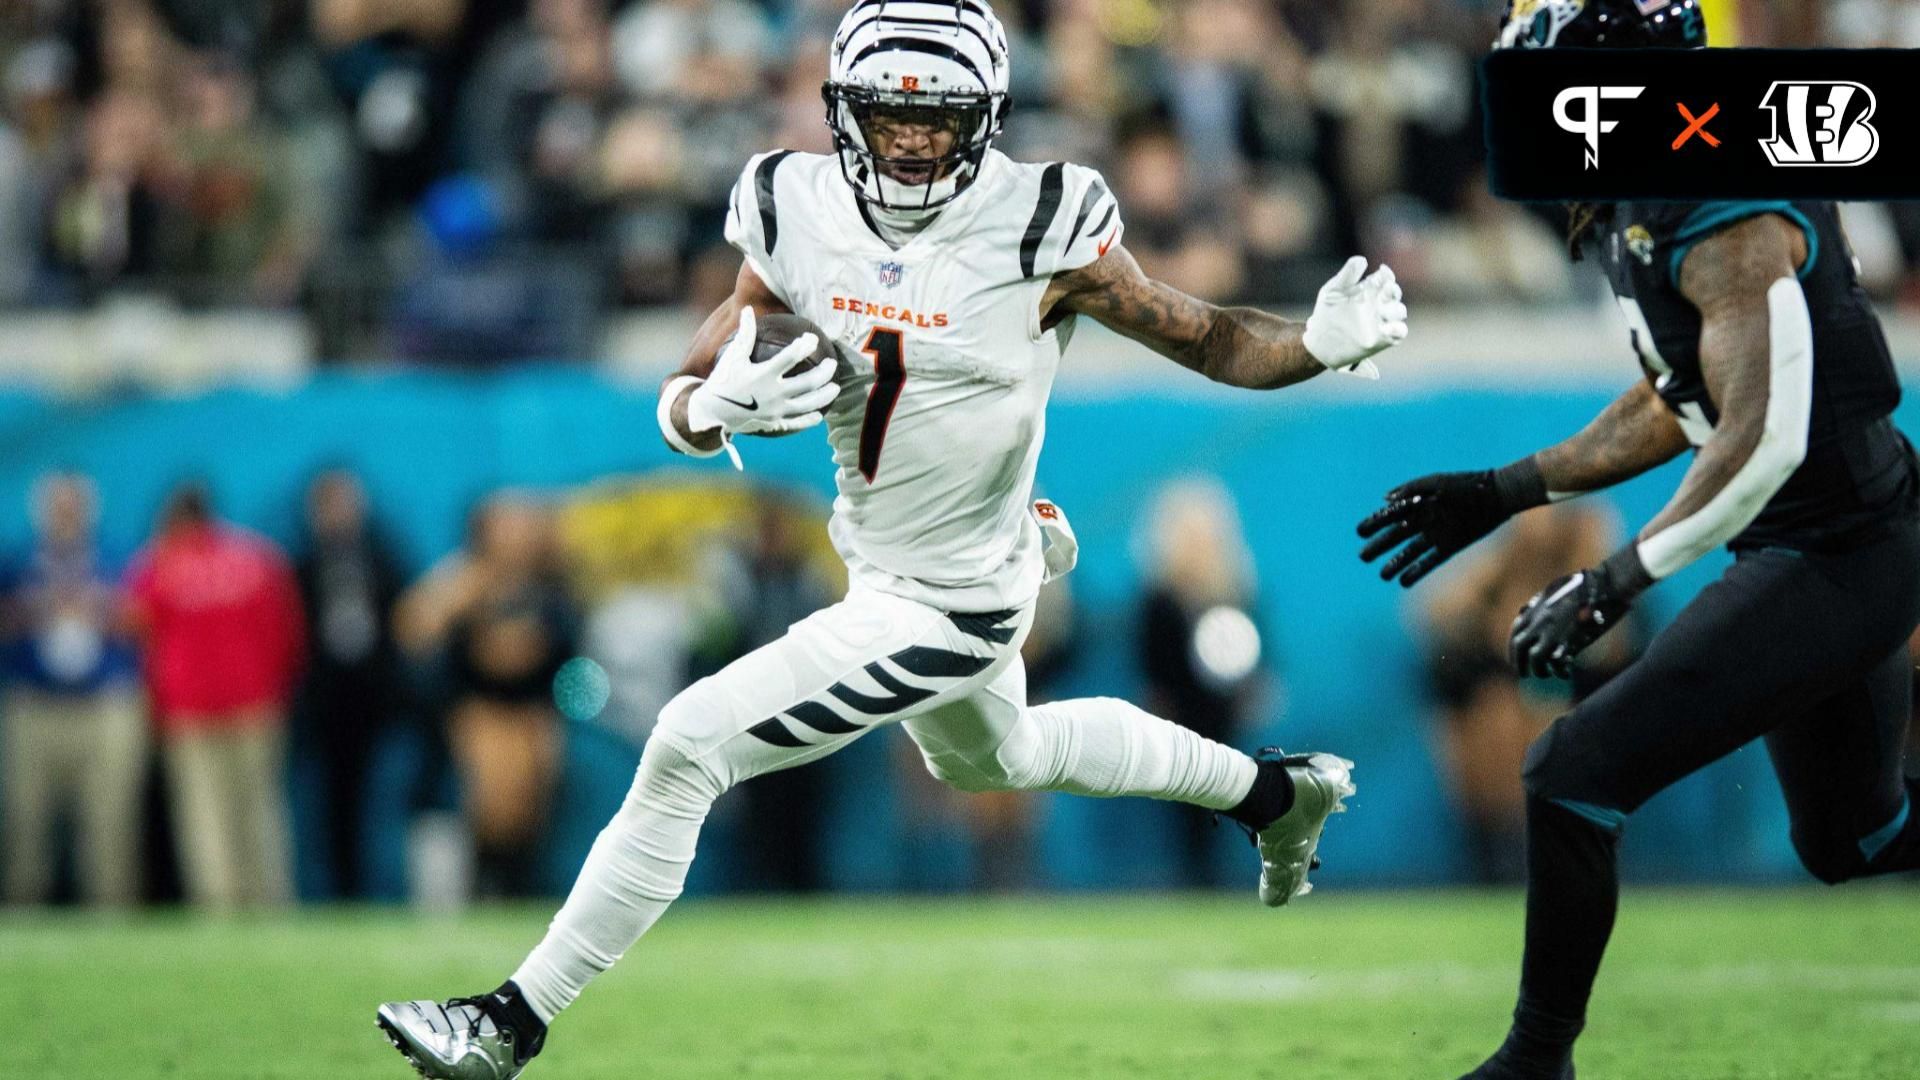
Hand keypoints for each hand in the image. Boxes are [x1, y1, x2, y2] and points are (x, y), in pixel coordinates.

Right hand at [686, 306, 840, 437]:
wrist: (711, 414)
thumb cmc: (722, 381)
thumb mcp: (732, 356)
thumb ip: (744, 334)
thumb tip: (747, 309)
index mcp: (763, 374)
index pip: (790, 357)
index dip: (804, 345)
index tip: (812, 338)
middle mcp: (773, 394)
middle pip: (808, 383)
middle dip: (824, 372)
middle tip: (833, 364)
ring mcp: (775, 411)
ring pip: (808, 404)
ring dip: (825, 396)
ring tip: (836, 388)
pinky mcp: (774, 424)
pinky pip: (797, 423)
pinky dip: (810, 419)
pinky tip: (820, 415)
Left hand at [1301, 256, 1407, 377]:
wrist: (1319, 340)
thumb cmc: (1326, 312)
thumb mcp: (1333, 291)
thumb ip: (1347, 275)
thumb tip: (1362, 260)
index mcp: (1369, 290)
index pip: (1385, 278)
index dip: (1387, 274)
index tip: (1382, 271)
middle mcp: (1378, 304)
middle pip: (1395, 294)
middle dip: (1393, 291)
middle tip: (1386, 290)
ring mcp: (1382, 321)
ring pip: (1399, 311)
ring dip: (1396, 309)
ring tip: (1383, 311)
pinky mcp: (1383, 338)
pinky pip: (1400, 332)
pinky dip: (1399, 329)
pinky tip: (1387, 328)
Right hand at [1358, 464, 1539, 586]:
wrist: (1497, 495)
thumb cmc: (1467, 485)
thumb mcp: (1437, 483)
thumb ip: (1411, 490)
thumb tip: (1385, 499)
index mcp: (1419, 502)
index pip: (1390, 515)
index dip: (1374, 523)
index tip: (1359, 532)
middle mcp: (1424, 520)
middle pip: (1396, 536)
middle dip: (1379, 546)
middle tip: (1363, 557)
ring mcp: (1436, 534)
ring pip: (1410, 552)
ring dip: (1396, 563)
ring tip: (1382, 575)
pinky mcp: (1450, 546)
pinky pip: (1430, 562)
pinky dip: (1417, 571)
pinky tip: (1403, 581)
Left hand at [1508, 550, 1650, 678]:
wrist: (1605, 585)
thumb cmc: (1587, 586)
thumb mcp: (1557, 591)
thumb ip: (1544, 604)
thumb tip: (1534, 612)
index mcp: (1537, 608)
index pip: (1515, 631)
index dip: (1513, 647)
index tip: (1516, 657)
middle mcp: (1540, 620)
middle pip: (1519, 647)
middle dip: (1518, 663)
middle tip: (1523, 674)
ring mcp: (1555, 630)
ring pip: (1535, 659)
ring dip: (1539, 670)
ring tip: (1546, 674)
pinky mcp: (1571, 640)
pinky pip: (1557, 663)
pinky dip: (1559, 672)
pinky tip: (1566, 673)